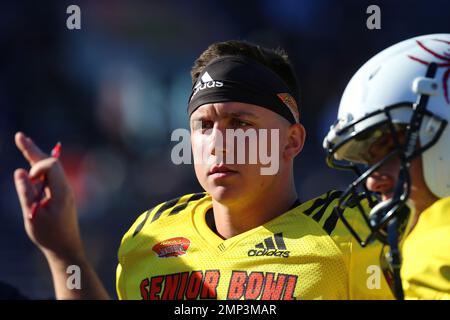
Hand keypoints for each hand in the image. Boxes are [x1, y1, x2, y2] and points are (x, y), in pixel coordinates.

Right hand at [14, 132, 83, 259]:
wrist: (65, 248)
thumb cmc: (50, 234)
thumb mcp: (33, 215)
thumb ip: (26, 193)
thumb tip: (20, 172)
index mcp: (62, 190)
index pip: (52, 165)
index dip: (37, 167)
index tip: (29, 181)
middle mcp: (65, 187)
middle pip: (51, 162)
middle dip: (33, 150)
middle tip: (19, 136)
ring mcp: (63, 191)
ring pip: (50, 169)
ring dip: (34, 156)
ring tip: (22, 141)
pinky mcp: (59, 195)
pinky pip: (49, 177)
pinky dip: (38, 169)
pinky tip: (31, 162)